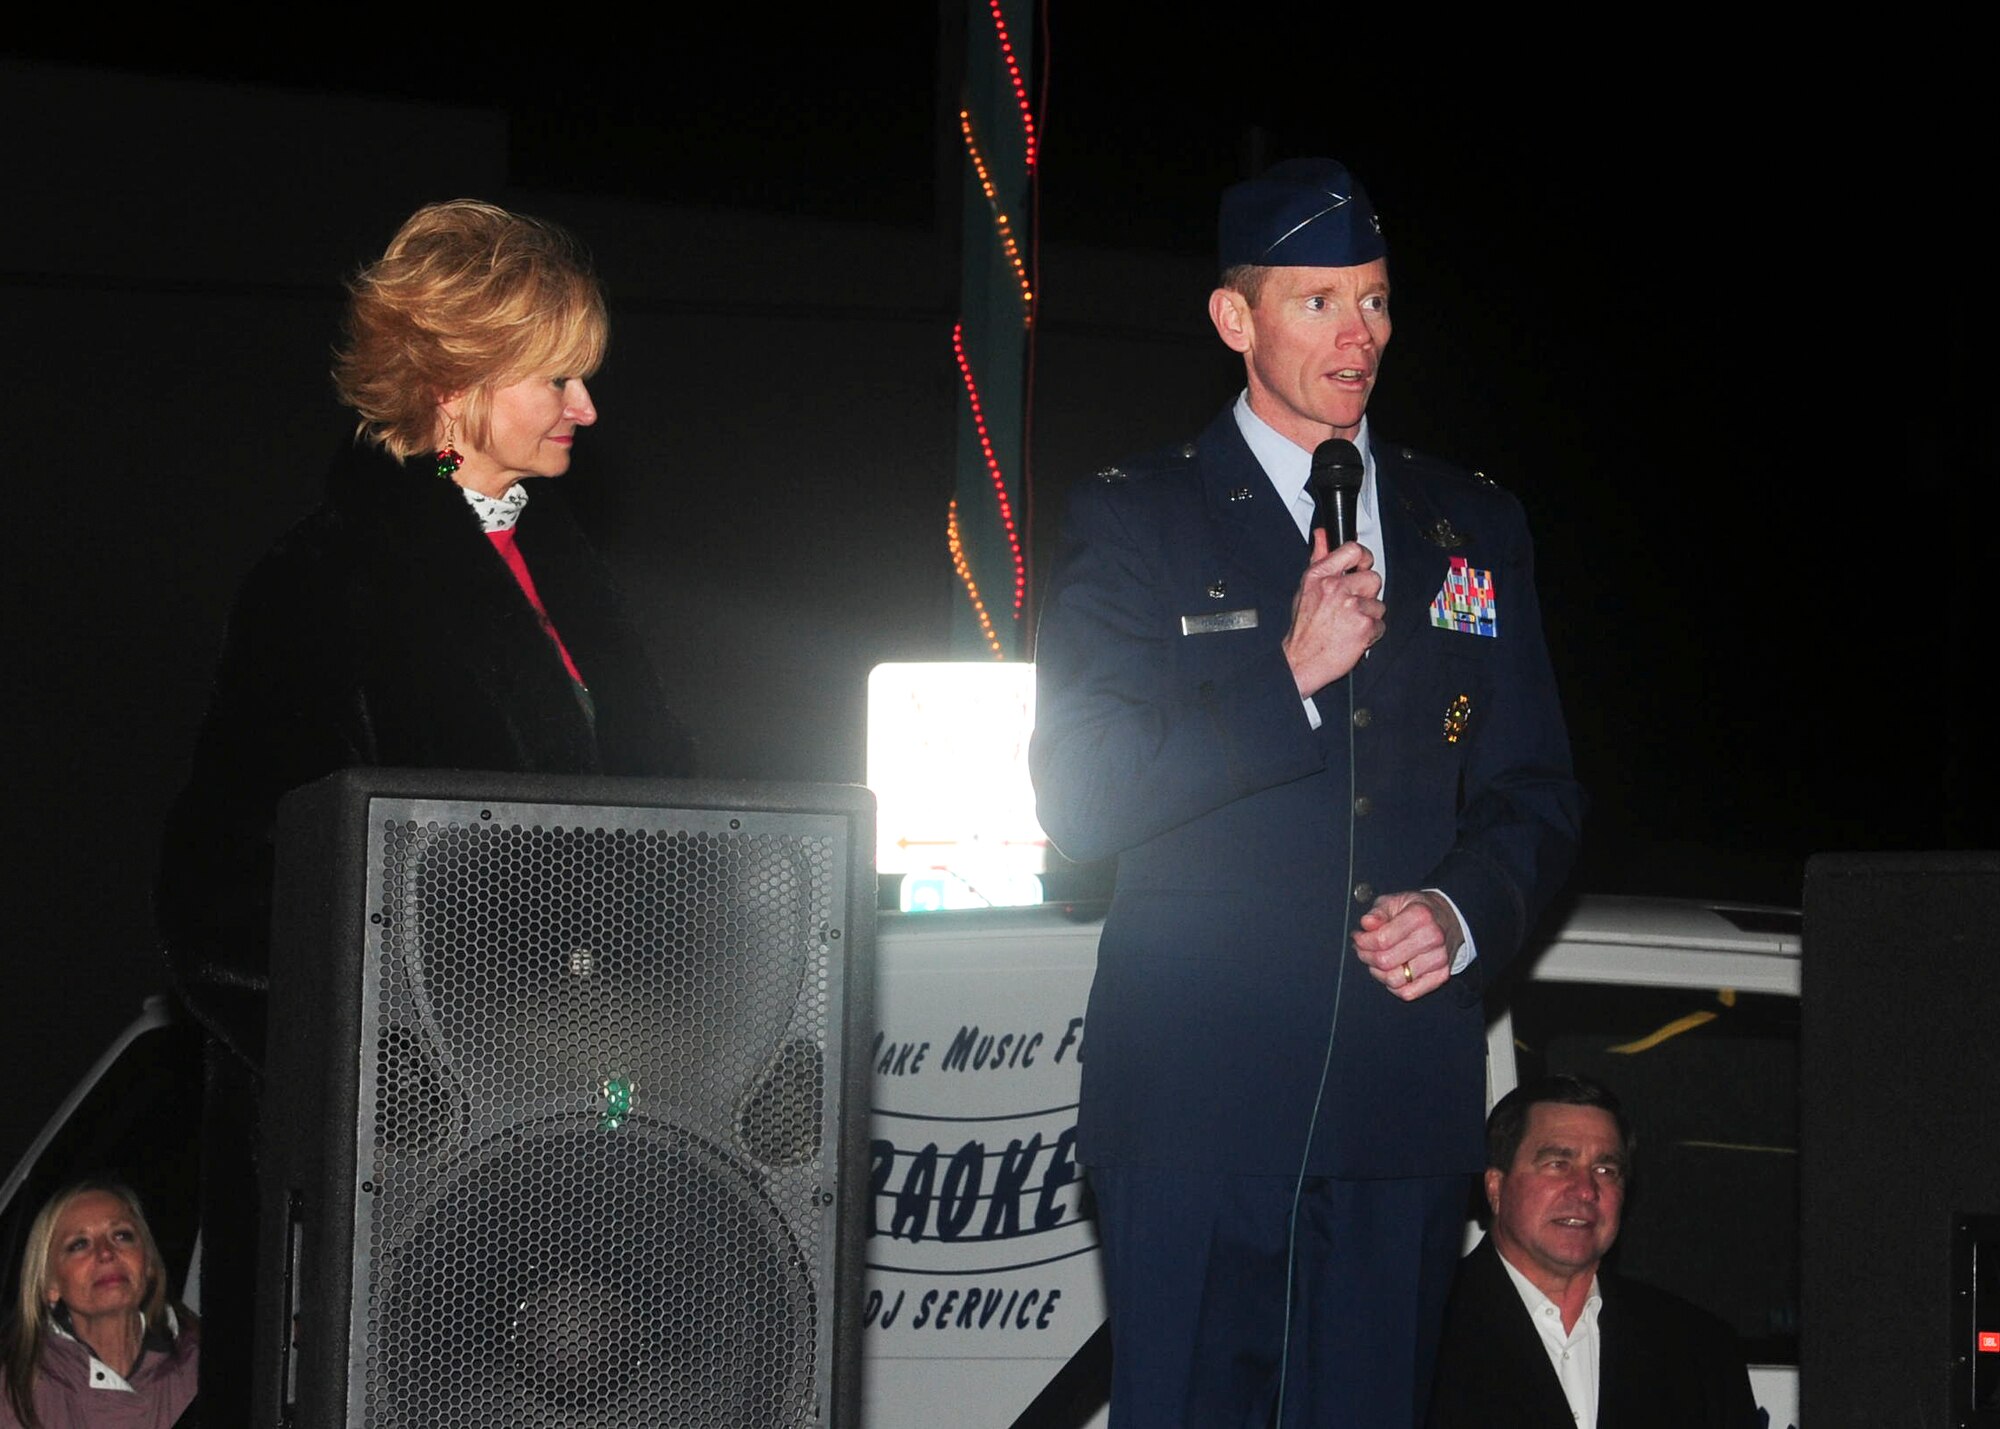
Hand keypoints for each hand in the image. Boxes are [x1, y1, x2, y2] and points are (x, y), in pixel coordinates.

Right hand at [1283, 530, 1383, 696]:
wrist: (1301, 661)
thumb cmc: (1304, 628)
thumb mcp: (1306, 588)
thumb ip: (1318, 558)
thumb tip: (1322, 534)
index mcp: (1320, 576)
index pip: (1353, 550)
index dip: (1363, 557)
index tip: (1363, 565)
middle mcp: (1336, 588)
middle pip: (1373, 578)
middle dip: (1367, 593)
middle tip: (1351, 606)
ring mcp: (1352, 607)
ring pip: (1378, 604)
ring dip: (1368, 616)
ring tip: (1349, 624)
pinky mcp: (1364, 626)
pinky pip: (1380, 624)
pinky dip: (1371, 633)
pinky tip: (1354, 636)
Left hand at [1353, 891, 1461, 1001]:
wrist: (1448, 919)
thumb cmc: (1418, 910)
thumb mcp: (1395, 901)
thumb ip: (1377, 913)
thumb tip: (1366, 924)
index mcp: (1420, 916)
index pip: (1382, 940)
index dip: (1363, 941)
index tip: (1358, 937)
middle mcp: (1433, 938)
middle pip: (1386, 961)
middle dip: (1366, 956)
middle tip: (1362, 949)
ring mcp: (1439, 959)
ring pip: (1395, 980)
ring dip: (1378, 973)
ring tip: (1376, 960)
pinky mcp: (1441, 975)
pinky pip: (1408, 992)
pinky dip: (1394, 986)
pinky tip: (1391, 972)